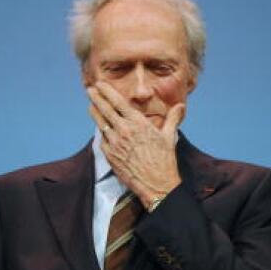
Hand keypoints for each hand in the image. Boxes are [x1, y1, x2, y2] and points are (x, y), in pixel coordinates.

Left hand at [87, 81, 185, 208]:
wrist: (156, 183)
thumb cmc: (164, 160)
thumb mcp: (169, 136)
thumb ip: (172, 119)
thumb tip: (180, 107)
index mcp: (138, 123)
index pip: (118, 102)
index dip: (107, 92)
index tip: (100, 85)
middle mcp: (124, 131)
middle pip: (105, 110)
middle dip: (96, 98)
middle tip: (90, 90)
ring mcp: (115, 144)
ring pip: (101, 124)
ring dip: (95, 113)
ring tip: (91, 106)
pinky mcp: (110, 156)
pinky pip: (102, 141)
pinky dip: (101, 134)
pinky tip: (101, 130)